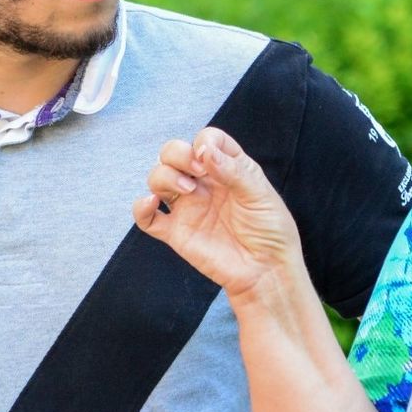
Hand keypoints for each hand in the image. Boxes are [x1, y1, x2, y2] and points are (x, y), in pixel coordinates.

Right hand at [133, 127, 302, 301]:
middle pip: (173, 153)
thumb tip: (205, 149)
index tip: (210, 160)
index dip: (204, 142)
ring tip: (188, 190)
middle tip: (196, 171)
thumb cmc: (270, 231)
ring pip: (157, 179)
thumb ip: (233, 171)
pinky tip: (151, 203)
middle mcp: (203, 183)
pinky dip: (141, 207)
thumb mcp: (260, 195)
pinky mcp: (176, 232)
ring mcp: (187, 207)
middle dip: (177, 154)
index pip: (206, 140)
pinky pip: (147, 218)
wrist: (266, 272)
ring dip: (164, 176)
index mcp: (227, 168)